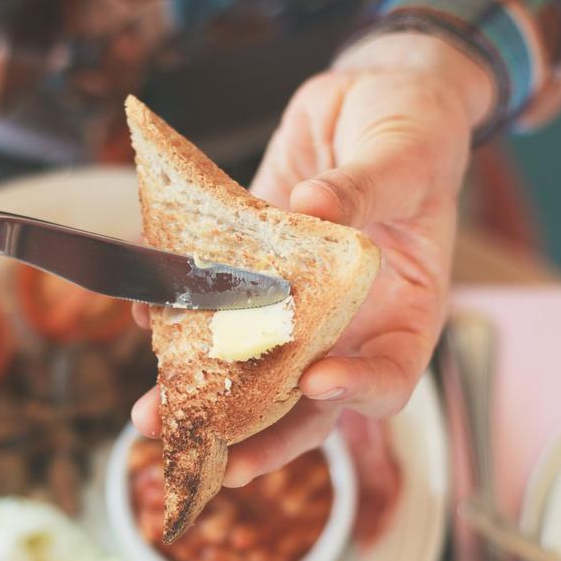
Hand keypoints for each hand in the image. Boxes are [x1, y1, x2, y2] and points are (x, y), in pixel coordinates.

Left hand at [133, 32, 492, 485]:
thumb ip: (365, 187)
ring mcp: (295, 306)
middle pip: (307, 402)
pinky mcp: (253, 276)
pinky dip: (178, 317)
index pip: (389, 377)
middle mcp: (347, 324)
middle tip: (213, 459)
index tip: (316, 381)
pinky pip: (216, 307)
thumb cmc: (413, 130)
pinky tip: (147, 316)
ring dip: (201, 395)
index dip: (357, 391)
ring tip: (151, 415)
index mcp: (404, 312)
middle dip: (259, 434)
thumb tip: (314, 209)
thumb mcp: (405, 154)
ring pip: (251, 368)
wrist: (368, 100)